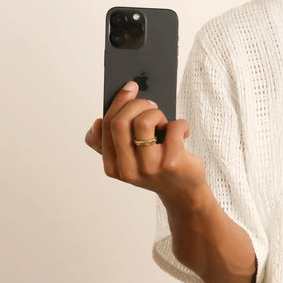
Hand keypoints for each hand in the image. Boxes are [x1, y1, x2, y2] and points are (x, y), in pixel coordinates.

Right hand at [85, 81, 206, 203]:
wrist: (185, 194)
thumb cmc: (157, 168)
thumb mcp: (130, 159)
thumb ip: (113, 143)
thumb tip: (97, 122)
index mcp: (112, 166)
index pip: (104, 127)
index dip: (117, 103)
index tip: (129, 88)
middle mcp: (127, 169)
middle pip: (119, 122)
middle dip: (136, 103)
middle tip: (151, 103)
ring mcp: (149, 168)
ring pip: (143, 122)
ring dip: (156, 113)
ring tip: (165, 121)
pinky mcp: (171, 164)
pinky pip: (173, 127)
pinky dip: (180, 123)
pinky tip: (183, 132)